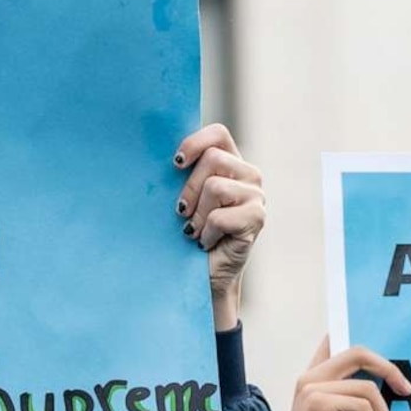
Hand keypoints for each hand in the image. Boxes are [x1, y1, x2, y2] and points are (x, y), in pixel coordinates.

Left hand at [177, 124, 263, 324]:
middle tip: (182, 213)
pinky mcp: (257, 218)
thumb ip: (181, 174)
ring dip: (197, 215)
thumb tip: (153, 154)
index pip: (218, 134)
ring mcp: (256, 195)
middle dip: (189, 189)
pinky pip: (220, 217)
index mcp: (231, 162)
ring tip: (195, 231)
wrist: (203, 276)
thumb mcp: (182, 199)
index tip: (176, 164)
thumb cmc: (187, 235)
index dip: (195, 143)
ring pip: (216, 187)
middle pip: (213, 159)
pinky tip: (207, 243)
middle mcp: (248, 175)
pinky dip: (206, 234)